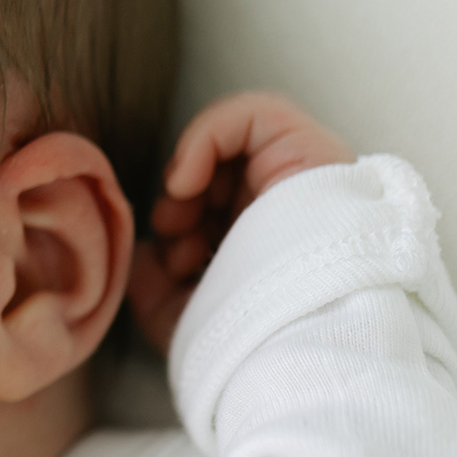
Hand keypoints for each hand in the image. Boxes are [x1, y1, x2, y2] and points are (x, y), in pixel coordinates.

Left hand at [129, 91, 353, 352]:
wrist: (295, 340)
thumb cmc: (245, 342)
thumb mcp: (181, 319)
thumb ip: (153, 285)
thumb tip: (144, 251)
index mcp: (271, 250)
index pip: (217, 217)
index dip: (182, 232)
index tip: (173, 266)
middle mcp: (291, 211)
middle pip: (221, 182)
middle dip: (181, 210)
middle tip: (175, 248)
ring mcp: (305, 178)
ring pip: (233, 147)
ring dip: (188, 179)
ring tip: (177, 219)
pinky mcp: (313, 150)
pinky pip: (251, 114)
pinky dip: (204, 139)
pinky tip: (185, 184)